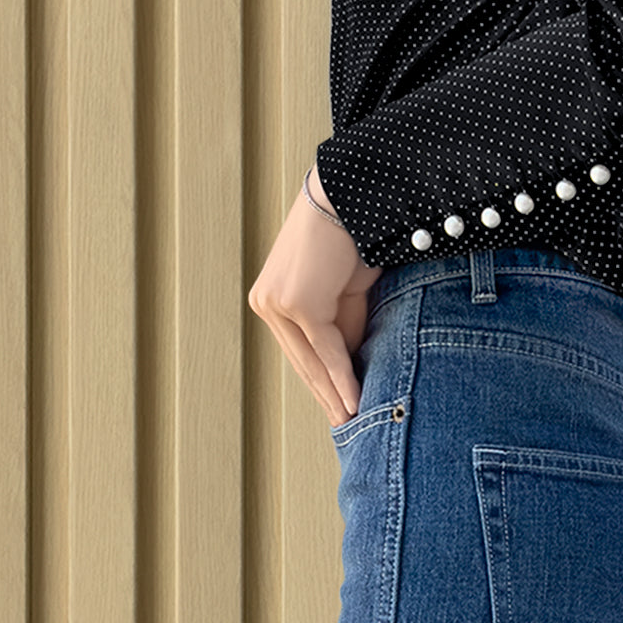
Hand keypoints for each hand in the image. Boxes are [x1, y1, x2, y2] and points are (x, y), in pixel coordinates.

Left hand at [248, 166, 383, 426]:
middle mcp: (267, 303)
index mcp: (273, 299)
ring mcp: (278, 304)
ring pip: (311, 361)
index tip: (341, 407)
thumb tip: (351, 365)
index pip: (300, 349)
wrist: (349, 195)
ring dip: (335, 396)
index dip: (321, 381)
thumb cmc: (352, 234)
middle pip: (302, 361)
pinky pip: (324, 349)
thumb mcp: (346, 290)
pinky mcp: (296, 303)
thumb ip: (343, 325)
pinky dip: (342, 377)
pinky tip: (355, 401)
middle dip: (326, 396)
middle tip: (347, 426)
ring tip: (354, 423)